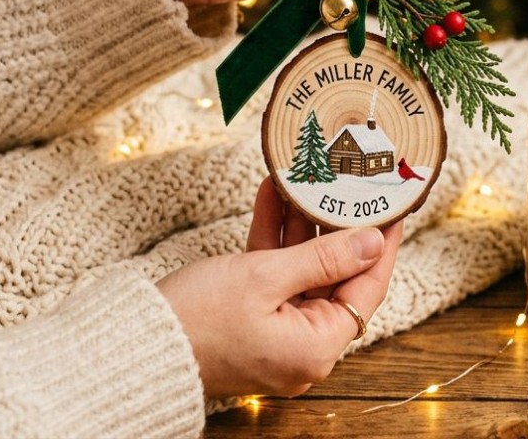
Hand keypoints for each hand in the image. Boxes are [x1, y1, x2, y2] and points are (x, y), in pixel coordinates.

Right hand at [157, 179, 402, 397]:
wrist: (134, 344)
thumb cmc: (197, 319)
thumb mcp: (264, 277)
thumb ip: (322, 258)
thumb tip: (372, 242)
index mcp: (316, 348)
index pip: (366, 289)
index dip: (380, 245)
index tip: (392, 208)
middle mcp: (302, 347)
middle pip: (334, 277)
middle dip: (335, 226)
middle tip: (350, 185)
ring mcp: (276, 335)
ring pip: (301, 271)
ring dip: (300, 225)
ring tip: (308, 179)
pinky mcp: (252, 322)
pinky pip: (273, 277)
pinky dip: (272, 240)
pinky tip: (271, 196)